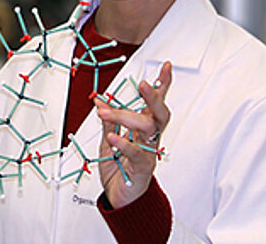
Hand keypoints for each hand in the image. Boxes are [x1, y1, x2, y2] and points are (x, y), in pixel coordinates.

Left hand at [94, 61, 171, 208]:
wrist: (121, 199)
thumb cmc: (119, 169)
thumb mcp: (109, 140)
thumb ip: (108, 122)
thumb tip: (100, 101)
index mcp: (143, 129)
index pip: (155, 103)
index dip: (162, 85)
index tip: (165, 66)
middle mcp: (149, 139)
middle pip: (159, 114)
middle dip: (153, 97)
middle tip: (143, 84)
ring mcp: (148, 153)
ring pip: (148, 129)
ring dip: (127, 116)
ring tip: (107, 112)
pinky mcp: (142, 169)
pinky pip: (137, 153)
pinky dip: (124, 143)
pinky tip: (113, 136)